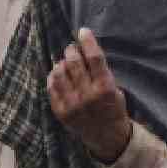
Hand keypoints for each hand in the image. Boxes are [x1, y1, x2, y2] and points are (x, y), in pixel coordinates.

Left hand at [46, 28, 131, 162]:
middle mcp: (87, 96)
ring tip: (66, 63)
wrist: (106, 136)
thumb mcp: (115, 89)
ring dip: (61, 63)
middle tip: (72, 49)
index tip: (83, 31)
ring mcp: (71, 104)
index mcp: (105, 88)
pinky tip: (58, 74)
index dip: (88, 41)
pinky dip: (53, 76)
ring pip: (59, 72)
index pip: (95, 58)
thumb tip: (84, 50)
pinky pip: (51, 86)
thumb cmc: (113, 108)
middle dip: (72, 50)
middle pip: (74, 62)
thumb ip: (101, 72)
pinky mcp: (60, 111)